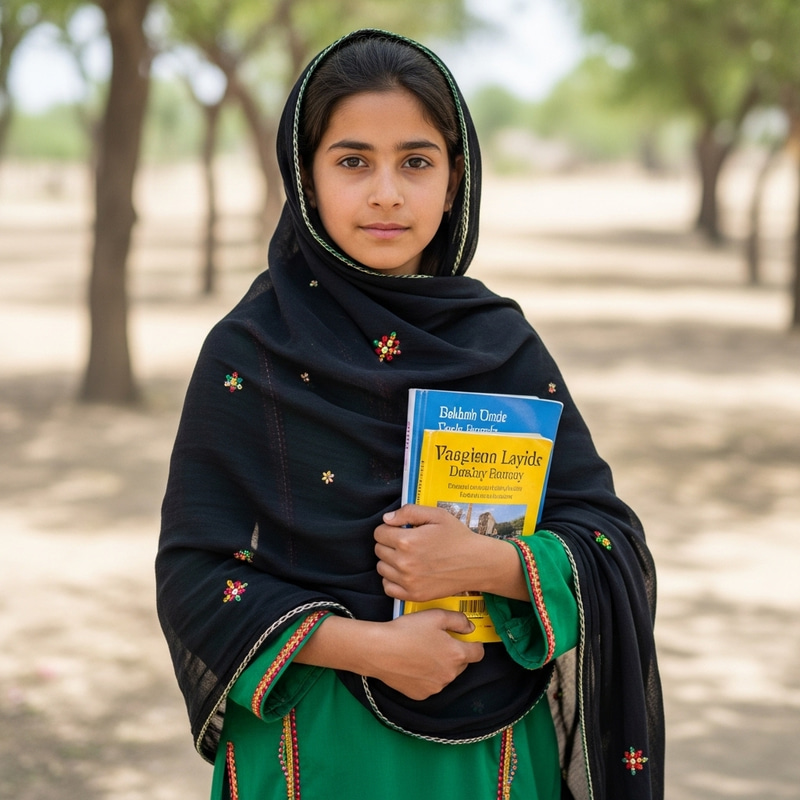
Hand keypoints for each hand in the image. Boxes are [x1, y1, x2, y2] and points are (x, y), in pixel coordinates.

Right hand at [293, 610, 483, 700]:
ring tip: (421, 652)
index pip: (478, 653)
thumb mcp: (435, 616)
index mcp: (456, 655)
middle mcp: (450, 675)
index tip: (465, 639)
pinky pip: (430, 684)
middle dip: (454, 654)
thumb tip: (470, 628)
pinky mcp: (421, 695)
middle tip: (436, 642)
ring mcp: (435, 687)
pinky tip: (413, 665)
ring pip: (445, 675)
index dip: (474, 644)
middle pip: (461, 664)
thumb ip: (458, 620)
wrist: (379, 650)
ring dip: (440, 666)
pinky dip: (426, 676)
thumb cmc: (408, 630)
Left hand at [374, 503, 529, 601]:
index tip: (401, 530)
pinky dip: (392, 579)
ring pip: (381, 568)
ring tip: (407, 556)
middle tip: (406, 543)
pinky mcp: (413, 595)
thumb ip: (409, 512)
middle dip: (389, 543)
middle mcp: (404, 563)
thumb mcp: (437, 515)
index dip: (389, 529)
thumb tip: (387, 519)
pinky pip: (388, 587)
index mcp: (407, 541)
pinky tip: (405, 572)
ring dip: (389, 561)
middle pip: (379, 550)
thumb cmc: (458, 536)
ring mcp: (408, 581)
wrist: (476, 563)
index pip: (379, 533)